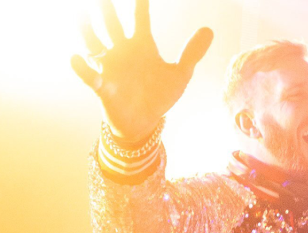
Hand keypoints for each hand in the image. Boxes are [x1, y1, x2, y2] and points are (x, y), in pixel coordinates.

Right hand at [71, 0, 212, 142]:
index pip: (140, 20)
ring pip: (94, 44)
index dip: (140, 5)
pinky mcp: (104, 88)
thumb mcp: (180, 74)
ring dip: (87, 30)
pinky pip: (90, 76)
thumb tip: (209, 29)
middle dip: (108, 11)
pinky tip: (75, 57)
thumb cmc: (159, 96)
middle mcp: (123, 53)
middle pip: (113, 26)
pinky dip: (82, 68)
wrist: (145, 123)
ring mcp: (111, 69)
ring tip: (80, 14)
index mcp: (142, 47)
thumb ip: (192, 53)